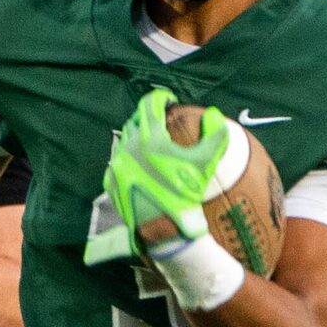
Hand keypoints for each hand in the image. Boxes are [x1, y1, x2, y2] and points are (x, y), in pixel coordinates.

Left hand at [89, 90, 231, 261]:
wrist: (162, 228)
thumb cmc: (185, 194)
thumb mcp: (206, 164)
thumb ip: (215, 135)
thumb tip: (213, 113)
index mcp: (150, 138)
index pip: (150, 105)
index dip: (160, 98)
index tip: (169, 100)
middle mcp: (129, 147)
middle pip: (135, 120)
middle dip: (147, 116)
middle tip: (160, 119)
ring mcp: (118, 165)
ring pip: (124, 140)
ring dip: (136, 136)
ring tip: (150, 141)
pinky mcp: (111, 182)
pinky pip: (118, 162)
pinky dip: (128, 158)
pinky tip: (138, 165)